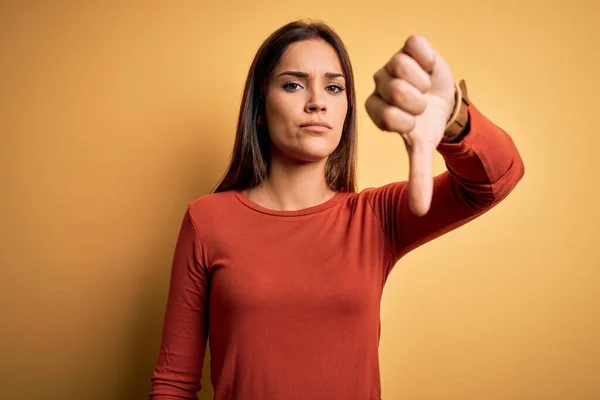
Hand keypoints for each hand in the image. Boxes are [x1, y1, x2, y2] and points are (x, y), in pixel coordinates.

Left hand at [365, 35, 455, 215]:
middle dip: (417, 102)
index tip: (413, 122)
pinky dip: (428, 60)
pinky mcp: (409, 46)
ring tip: (424, 87)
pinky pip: (416, 46)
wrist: (445, 102)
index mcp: (376, 110)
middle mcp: (379, 85)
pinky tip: (429, 69)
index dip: (407, 120)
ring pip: (402, 68)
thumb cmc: (426, 125)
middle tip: (420, 104)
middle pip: (394, 90)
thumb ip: (418, 177)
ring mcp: (392, 64)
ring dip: (423, 82)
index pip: (385, 115)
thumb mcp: (421, 149)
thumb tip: (419, 212)